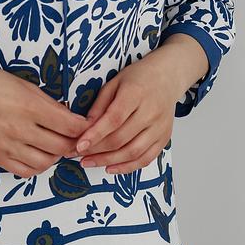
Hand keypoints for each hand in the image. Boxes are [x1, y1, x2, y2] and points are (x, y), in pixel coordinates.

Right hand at [0, 66, 91, 178]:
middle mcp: (20, 128)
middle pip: (61, 147)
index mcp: (30, 106)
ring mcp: (8, 145)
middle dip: (74, 143)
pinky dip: (37, 166)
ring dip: (56, 156)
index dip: (85, 127)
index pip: (70, 125)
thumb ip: (49, 104)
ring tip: (56, 146)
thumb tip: (71, 119)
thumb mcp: (26, 86)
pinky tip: (39, 155)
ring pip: (46, 163)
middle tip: (76, 138)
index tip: (89, 126)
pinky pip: (25, 171)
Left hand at [66, 50, 181, 173]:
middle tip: (77, 154)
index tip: (79, 145)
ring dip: (108, 161)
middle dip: (96, 150)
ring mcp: (159, 127)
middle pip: (121, 138)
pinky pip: (146, 159)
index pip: (113, 119)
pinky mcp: (164, 137)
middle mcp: (151, 112)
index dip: (95, 134)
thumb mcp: (114, 83)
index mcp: (135, 93)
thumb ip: (100, 105)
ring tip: (89, 162)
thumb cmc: (138, 78)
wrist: (167, 77)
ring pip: (133, 152)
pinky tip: (110, 168)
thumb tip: (84, 127)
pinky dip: (127, 167)